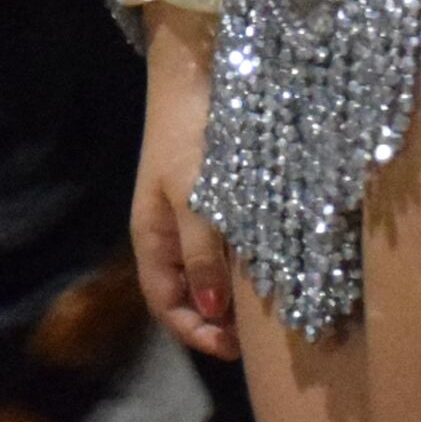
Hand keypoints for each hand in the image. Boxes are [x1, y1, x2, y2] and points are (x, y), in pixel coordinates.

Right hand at [131, 31, 243, 359]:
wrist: (195, 72)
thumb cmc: (189, 135)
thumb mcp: (195, 197)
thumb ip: (202, 254)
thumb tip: (212, 312)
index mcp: (151, 237)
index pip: (165, 304)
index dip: (194, 332)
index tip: (233, 349)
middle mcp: (169, 232)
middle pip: (187, 293)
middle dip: (217, 321)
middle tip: (257, 338)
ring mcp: (192, 213)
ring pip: (209, 270)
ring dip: (232, 294)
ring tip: (267, 308)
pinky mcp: (216, 194)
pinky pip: (226, 244)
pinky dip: (243, 263)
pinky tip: (269, 264)